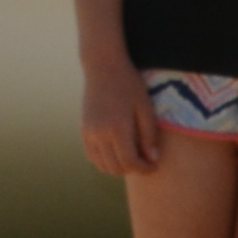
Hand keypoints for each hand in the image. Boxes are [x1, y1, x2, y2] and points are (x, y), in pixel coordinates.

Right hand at [77, 64, 161, 181]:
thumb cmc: (130, 86)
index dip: (144, 169)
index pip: (129, 161)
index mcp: (117, 128)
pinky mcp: (83, 130)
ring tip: (133, 158)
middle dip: (132, 169)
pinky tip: (117, 153)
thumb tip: (153, 159)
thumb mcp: (146, 108)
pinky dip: (105, 160)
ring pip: (102, 165)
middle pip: (115, 167)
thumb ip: (149, 135)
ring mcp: (88, 133)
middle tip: (145, 163)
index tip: (154, 166)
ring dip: (118, 167)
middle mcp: (99, 133)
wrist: (103, 68)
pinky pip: (92, 156)